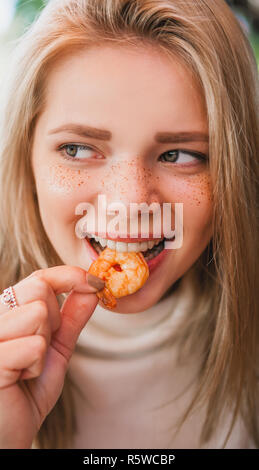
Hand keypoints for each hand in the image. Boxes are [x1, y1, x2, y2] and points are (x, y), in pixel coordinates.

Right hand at [0, 266, 103, 448]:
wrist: (8, 432)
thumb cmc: (28, 391)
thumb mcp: (56, 350)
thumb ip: (71, 318)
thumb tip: (92, 289)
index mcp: (8, 312)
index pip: (39, 278)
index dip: (68, 275)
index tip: (94, 283)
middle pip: (39, 289)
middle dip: (53, 320)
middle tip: (41, 348)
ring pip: (38, 314)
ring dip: (44, 347)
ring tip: (27, 367)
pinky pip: (33, 345)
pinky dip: (36, 366)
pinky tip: (19, 379)